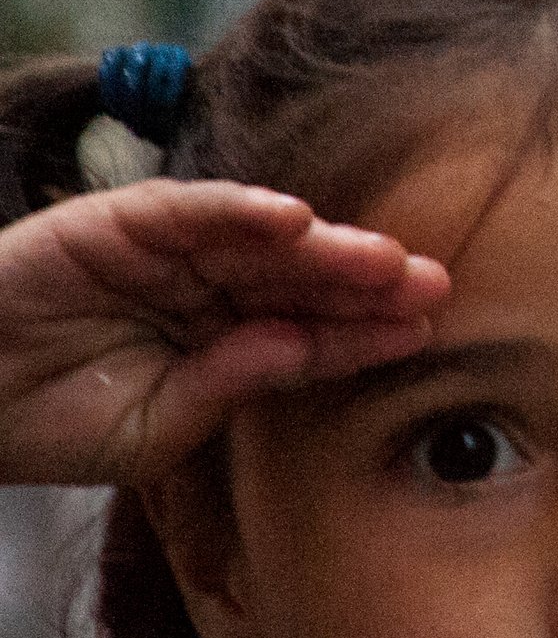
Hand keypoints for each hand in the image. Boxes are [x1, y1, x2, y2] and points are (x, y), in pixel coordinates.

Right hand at [0, 179, 449, 487]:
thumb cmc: (45, 422)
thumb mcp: (151, 431)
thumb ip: (226, 391)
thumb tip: (298, 349)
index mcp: (224, 337)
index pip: (310, 329)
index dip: (365, 330)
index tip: (427, 331)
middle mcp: (209, 285)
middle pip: (303, 277)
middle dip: (367, 282)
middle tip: (433, 283)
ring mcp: (171, 248)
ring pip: (264, 239)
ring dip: (326, 245)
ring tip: (383, 258)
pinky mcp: (124, 218)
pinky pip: (194, 206)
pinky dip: (242, 209)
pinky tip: (294, 221)